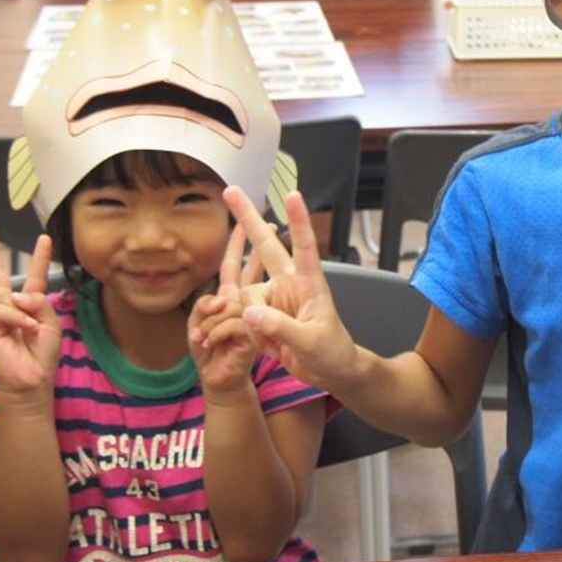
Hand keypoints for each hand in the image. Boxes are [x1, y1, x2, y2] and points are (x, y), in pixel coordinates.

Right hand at [0, 227, 60, 396]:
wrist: (32, 377)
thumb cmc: (43, 352)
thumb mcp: (51, 322)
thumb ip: (38, 302)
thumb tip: (14, 295)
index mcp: (29, 304)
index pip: (34, 276)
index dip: (39, 257)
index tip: (44, 238)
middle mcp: (9, 307)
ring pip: (8, 297)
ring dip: (25, 312)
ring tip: (32, 329)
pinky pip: (3, 311)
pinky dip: (18, 320)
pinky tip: (26, 331)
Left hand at [188, 225, 259, 394]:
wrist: (221, 383)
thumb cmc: (209, 354)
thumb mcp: (196, 326)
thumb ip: (204, 306)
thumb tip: (223, 299)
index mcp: (232, 297)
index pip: (234, 264)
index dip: (236, 243)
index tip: (241, 221)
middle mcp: (246, 303)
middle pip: (250, 269)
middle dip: (255, 244)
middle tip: (270, 222)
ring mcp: (254, 317)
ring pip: (235, 300)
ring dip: (213, 320)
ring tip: (202, 338)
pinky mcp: (256, 334)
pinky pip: (234, 322)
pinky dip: (216, 333)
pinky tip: (210, 344)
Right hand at [223, 186, 357, 390]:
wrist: (329, 371)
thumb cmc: (331, 352)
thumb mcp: (310, 342)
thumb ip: (280, 328)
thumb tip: (250, 312)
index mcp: (310, 283)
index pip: (305, 246)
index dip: (299, 220)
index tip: (293, 194)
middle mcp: (289, 283)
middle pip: (265, 246)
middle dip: (247, 217)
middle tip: (231, 190)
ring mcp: (274, 297)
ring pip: (246, 297)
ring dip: (251, 322)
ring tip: (275, 346)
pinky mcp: (263, 313)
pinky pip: (242, 316)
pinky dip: (248, 333)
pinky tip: (265, 348)